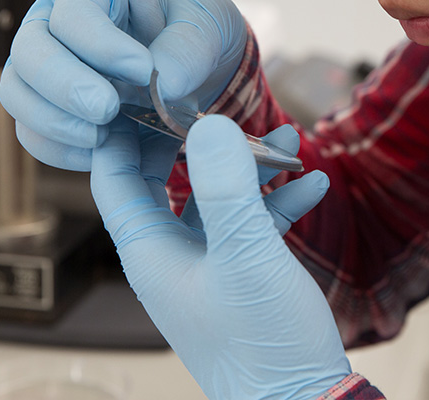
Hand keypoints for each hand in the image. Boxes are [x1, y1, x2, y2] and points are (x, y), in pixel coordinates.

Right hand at [0, 0, 247, 170]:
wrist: (198, 65)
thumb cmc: (198, 28)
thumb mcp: (210, 24)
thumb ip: (189, 49)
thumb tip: (161, 85)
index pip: (74, 10)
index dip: (101, 44)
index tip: (143, 71)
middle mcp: (56, 18)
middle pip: (28, 50)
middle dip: (65, 86)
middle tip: (107, 110)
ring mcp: (46, 63)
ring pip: (17, 93)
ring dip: (55, 122)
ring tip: (105, 136)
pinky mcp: (48, 107)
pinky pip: (31, 132)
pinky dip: (60, 150)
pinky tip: (100, 154)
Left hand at [91, 115, 350, 399]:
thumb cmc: (264, 343)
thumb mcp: (247, 255)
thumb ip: (226, 186)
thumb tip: (208, 123)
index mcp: (151, 252)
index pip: (114, 177)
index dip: (121, 130)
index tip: (143, 86)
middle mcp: (170, 257)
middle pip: (163, 180)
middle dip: (193, 139)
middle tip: (212, 97)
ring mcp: (206, 268)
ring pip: (216, 199)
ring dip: (249, 168)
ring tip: (288, 139)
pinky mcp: (240, 280)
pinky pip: (251, 227)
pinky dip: (277, 202)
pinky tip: (314, 184)